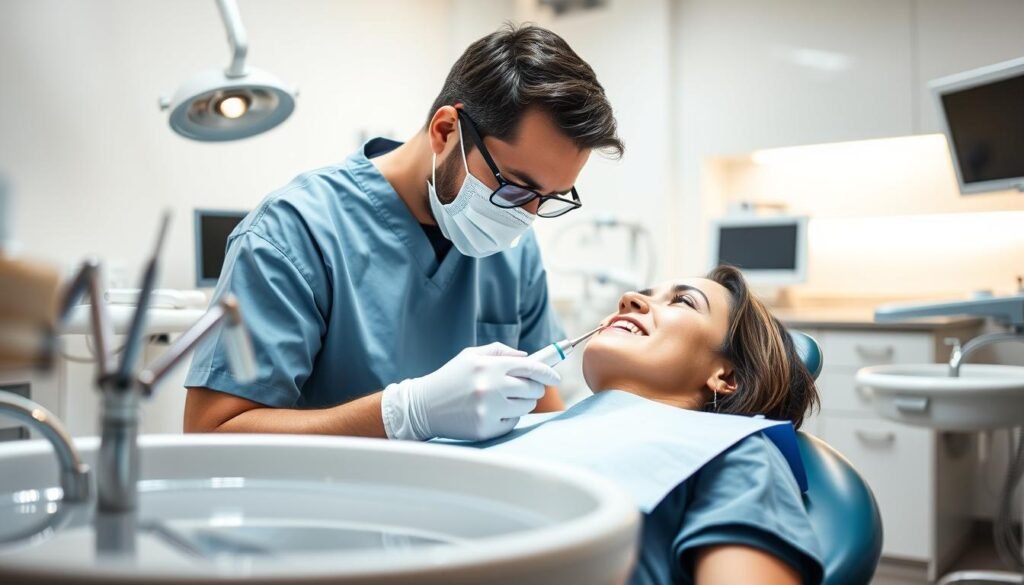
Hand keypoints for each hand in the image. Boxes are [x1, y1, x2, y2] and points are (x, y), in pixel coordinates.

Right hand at [381, 342, 560, 440]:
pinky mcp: (486, 429)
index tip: (555, 378)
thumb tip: (527, 358)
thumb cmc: (450, 378)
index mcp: (490, 366)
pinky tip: (491, 412)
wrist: (423, 406)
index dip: (548, 372)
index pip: (532, 368)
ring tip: (503, 400)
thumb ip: (500, 352)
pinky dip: (508, 418)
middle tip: (526, 388)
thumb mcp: (471, 355)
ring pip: (526, 407)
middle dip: (534, 388)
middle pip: (533, 389)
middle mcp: (491, 387)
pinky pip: (512, 423)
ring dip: (521, 403)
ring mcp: (489, 410)